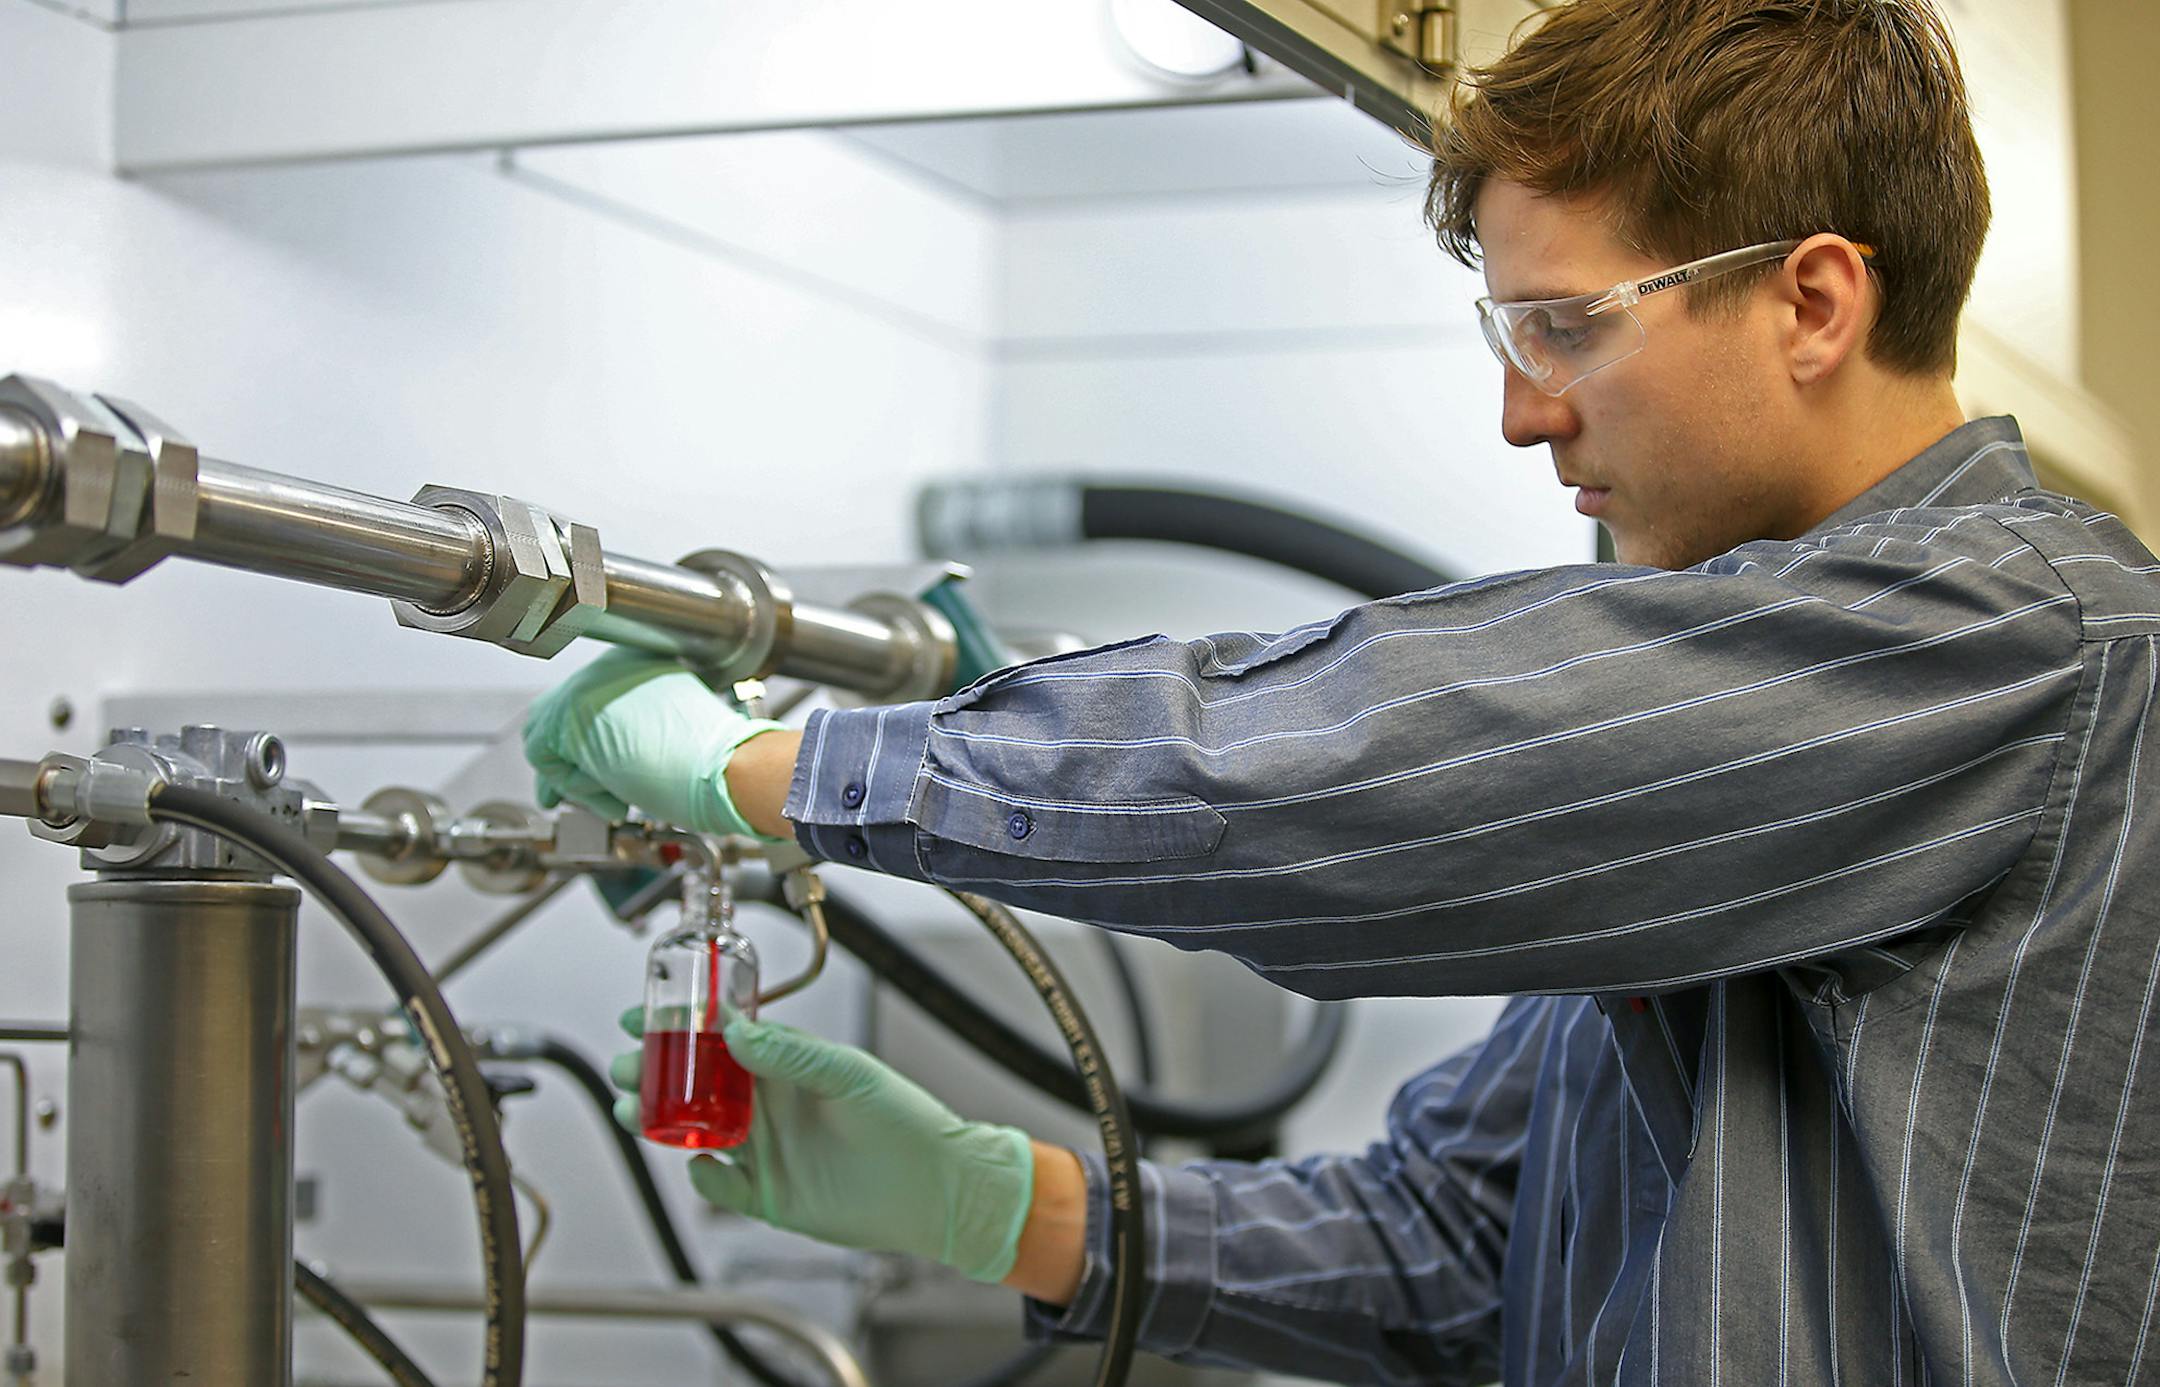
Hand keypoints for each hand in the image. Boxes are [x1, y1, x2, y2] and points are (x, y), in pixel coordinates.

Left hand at [522, 649, 783, 836]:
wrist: (727, 766)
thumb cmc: (715, 760)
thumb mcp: (668, 735)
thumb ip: (630, 733)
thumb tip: (593, 758)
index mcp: (638, 663)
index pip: (588, 704)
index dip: (584, 746)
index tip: (593, 773)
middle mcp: (609, 665)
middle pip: (558, 716)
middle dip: (567, 762)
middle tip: (586, 793)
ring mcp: (588, 684)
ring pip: (549, 736)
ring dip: (575, 775)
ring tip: (618, 797)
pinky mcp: (570, 712)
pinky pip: (545, 756)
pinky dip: (575, 785)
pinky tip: (616, 794)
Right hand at [609, 1007, 1034, 1283]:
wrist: (935, 1189)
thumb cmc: (905, 1121)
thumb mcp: (849, 1074)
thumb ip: (792, 1054)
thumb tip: (736, 1029)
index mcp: (785, 1066)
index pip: (721, 1040)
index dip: (680, 1026)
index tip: (642, 1015)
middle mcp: (769, 1104)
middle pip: (695, 1084)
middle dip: (655, 1072)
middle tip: (627, 1065)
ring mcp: (765, 1150)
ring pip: (696, 1131)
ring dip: (660, 1120)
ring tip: (634, 1110)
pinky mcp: (767, 1195)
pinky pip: (720, 1187)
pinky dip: (704, 1177)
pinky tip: (702, 1165)